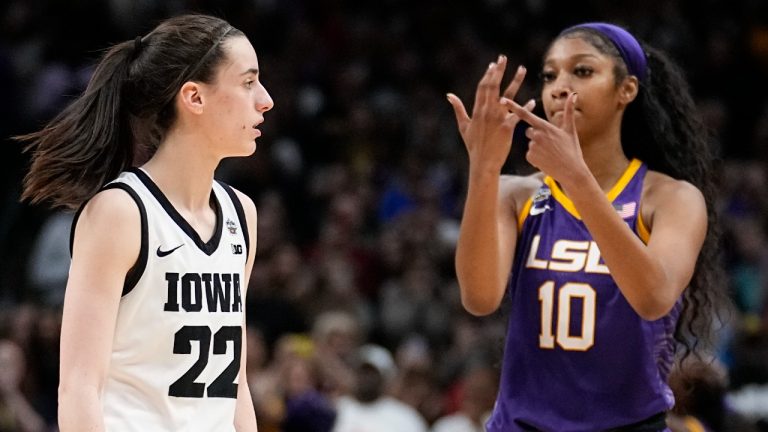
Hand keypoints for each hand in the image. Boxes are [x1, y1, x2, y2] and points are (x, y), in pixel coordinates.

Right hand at [447, 55, 534, 173]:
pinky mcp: (507, 128)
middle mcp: (487, 111)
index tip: (493, 65)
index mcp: (477, 110)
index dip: (488, 75)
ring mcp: (497, 119)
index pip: (482, 87)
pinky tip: (532, 101)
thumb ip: (458, 109)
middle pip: (493, 86)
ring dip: (515, 81)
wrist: (483, 162)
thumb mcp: (463, 126)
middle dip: (499, 71)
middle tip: (503, 58)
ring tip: (522, 69)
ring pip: (508, 96)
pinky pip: (518, 115)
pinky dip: (525, 107)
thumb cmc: (473, 145)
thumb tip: (449, 95)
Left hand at [503, 92, 586, 184]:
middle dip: (536, 136)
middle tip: (550, 144)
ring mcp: (532, 146)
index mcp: (545, 126)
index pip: (525, 114)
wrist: (571, 171)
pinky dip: (536, 157)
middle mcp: (537, 135)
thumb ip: (568, 110)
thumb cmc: (572, 149)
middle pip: (529, 131)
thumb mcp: (570, 129)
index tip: (502, 100)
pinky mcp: (530, 157)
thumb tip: (574, 94)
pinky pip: (529, 154)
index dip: (513, 106)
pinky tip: (546, 160)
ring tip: (550, 154)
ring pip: (530, 143)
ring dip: (538, 148)